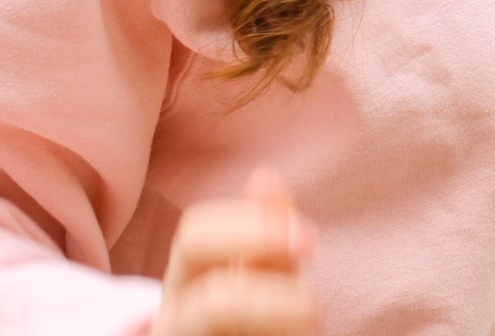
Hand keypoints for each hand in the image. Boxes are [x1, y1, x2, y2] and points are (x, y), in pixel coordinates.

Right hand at [153, 169, 319, 335]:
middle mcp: (175, 320)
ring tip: (313, 323)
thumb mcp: (252, 271)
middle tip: (318, 305)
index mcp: (185, 280)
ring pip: (224, 329)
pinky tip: (297, 335)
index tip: (311, 240)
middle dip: (277, 300)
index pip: (195, 234)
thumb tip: (266, 175)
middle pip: (215, 302)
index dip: (253, 229)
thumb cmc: (241, 316)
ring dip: (284, 324)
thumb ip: (263, 232)